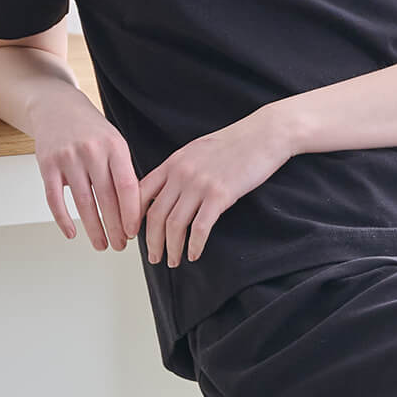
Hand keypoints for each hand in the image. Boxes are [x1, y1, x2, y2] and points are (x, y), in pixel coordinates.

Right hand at [31, 94, 141, 251]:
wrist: (57, 107)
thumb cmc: (91, 129)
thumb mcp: (114, 142)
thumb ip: (123, 170)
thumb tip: (135, 209)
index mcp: (114, 146)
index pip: (126, 186)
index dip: (131, 212)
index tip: (134, 232)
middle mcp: (91, 151)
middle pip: (106, 198)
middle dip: (114, 227)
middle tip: (120, 246)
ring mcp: (68, 158)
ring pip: (83, 202)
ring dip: (93, 228)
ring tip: (101, 244)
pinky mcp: (47, 165)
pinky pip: (55, 199)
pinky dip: (63, 220)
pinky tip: (72, 234)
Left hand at [139, 107, 294, 267]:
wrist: (264, 134)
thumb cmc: (235, 143)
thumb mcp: (198, 150)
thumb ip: (180, 168)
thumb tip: (166, 192)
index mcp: (174, 162)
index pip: (140, 193)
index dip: (132, 218)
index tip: (134, 235)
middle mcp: (182, 173)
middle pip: (155, 215)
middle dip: (151, 242)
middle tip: (154, 257)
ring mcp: (200, 184)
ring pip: (174, 225)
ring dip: (171, 248)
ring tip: (173, 261)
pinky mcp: (220, 195)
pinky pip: (200, 228)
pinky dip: (194, 245)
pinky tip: (194, 254)